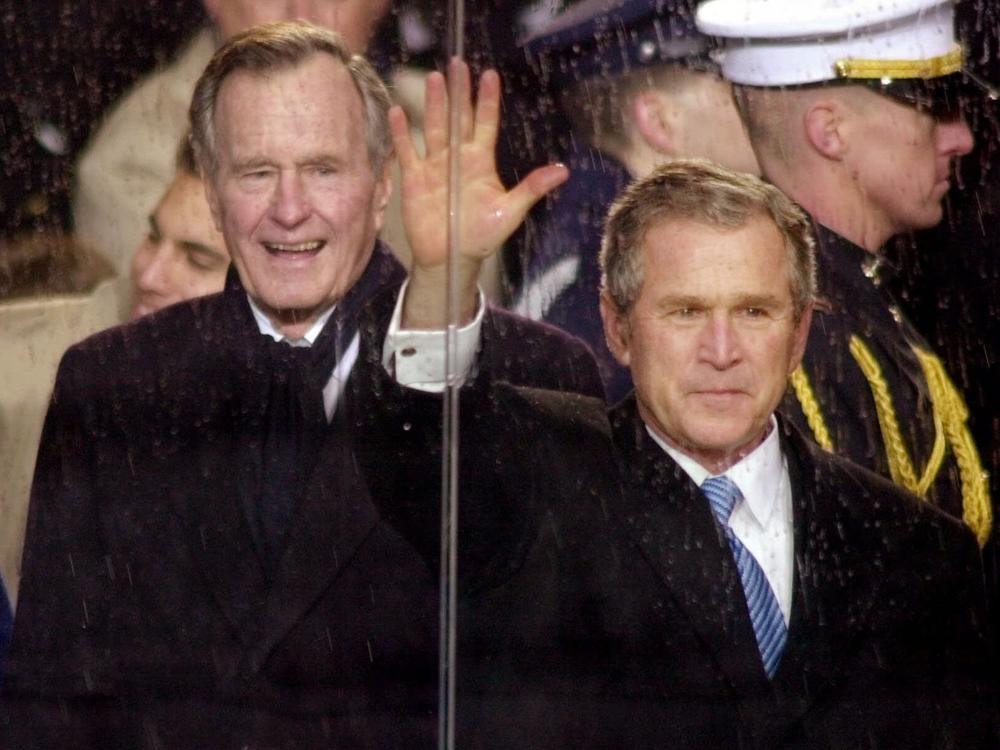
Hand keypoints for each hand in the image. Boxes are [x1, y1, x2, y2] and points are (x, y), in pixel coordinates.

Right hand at [389, 59, 567, 327]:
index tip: (490, 76)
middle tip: (458, 65)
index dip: (488, 101)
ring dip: (434, 105)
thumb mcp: (510, 211)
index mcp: (481, 163)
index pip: (486, 124)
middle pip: (458, 119)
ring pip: (434, 129)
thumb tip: (563, 171)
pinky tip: (398, 112)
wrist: (451, 259)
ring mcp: (435, 167)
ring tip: (435, 79)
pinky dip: (402, 134)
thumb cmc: (482, 236)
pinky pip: (407, 152)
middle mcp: (458, 159)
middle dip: (459, 93)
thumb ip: (532, 188)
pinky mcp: (415, 179)